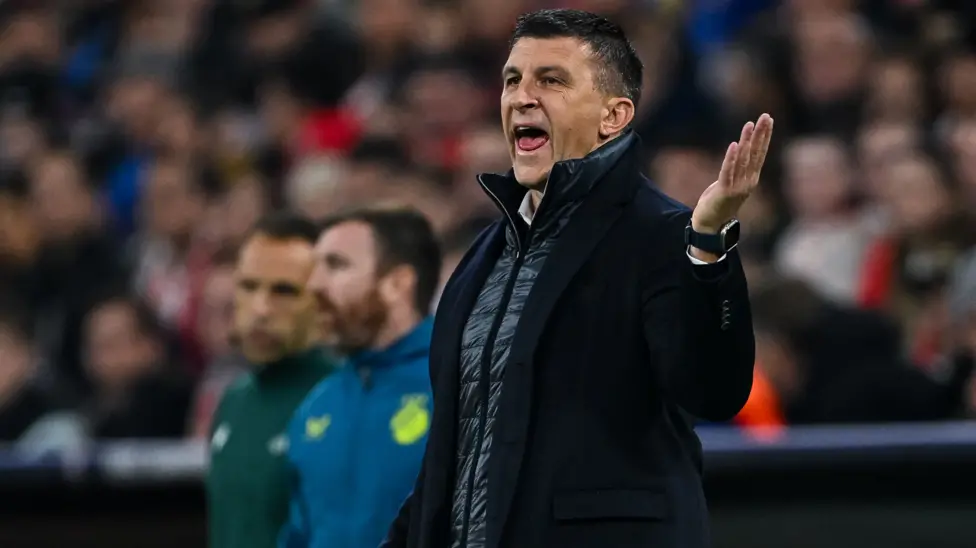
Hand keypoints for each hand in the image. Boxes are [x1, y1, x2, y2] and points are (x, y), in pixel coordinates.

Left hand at [692, 114, 773, 233]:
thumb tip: (740, 150)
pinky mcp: (724, 192)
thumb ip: (737, 169)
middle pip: (756, 154)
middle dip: (761, 134)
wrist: (709, 225)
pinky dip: (731, 158)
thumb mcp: (731, 183)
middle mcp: (748, 182)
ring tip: (749, 125)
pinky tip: (734, 144)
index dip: (764, 136)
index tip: (768, 120)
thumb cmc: (719, 203)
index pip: (760, 153)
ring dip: (746, 141)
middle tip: (765, 116)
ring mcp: (737, 187)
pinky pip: (728, 171)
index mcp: (751, 179)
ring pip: (743, 160)